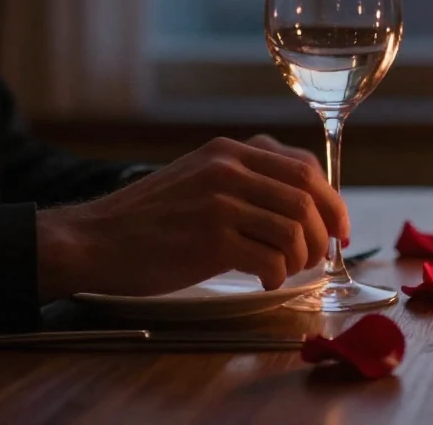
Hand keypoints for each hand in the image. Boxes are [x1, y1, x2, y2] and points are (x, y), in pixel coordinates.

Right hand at [37, 135, 347, 300]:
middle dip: (324, 231)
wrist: (94, 239)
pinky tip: (264, 281)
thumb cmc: (150, 218)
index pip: (305, 169)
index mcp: (231, 151)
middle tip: (319, 257)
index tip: (338, 228)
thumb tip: (304, 201)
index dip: (332, 200)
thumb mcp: (199, 176)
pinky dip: (278, 275)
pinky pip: (271, 258)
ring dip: (301, 258)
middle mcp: (229, 168)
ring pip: (295, 229)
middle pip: (307, 197)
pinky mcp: (212, 239)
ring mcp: (221, 202)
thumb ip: (245, 177)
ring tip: (287, 271)